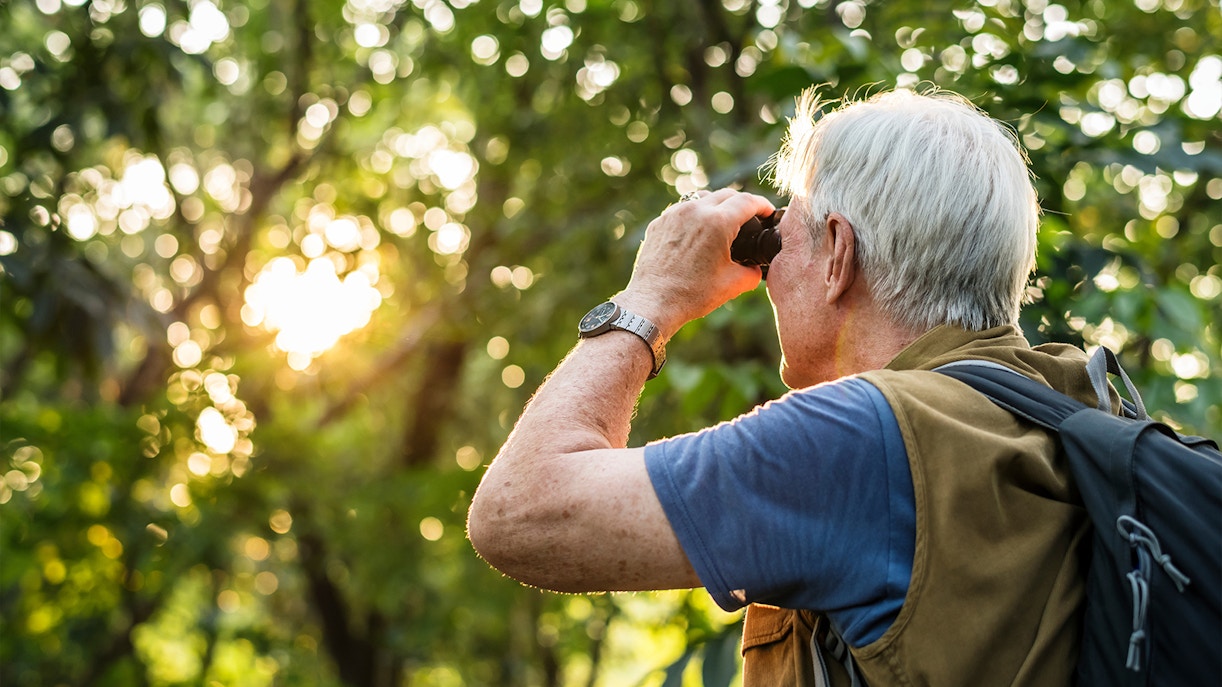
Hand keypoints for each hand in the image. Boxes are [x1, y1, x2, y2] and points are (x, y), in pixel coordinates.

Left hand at [615, 189, 774, 337]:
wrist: (653, 302)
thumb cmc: (692, 295)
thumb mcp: (733, 285)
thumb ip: (753, 272)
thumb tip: (755, 268)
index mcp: (717, 222)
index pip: (747, 201)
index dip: (762, 205)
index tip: (767, 211)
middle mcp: (694, 211)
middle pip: (726, 195)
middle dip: (742, 203)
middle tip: (749, 217)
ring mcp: (673, 214)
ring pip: (702, 198)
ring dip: (716, 206)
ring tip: (722, 222)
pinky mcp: (659, 223)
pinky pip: (682, 211)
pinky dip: (695, 216)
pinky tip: (697, 233)